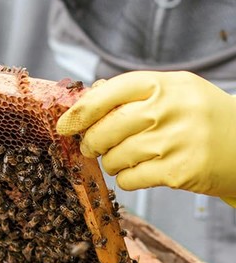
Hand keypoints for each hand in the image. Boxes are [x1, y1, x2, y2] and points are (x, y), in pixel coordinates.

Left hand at [56, 71, 235, 206]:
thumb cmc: (200, 116)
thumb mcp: (173, 90)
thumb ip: (131, 92)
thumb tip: (83, 99)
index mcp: (163, 84)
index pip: (107, 94)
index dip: (79, 112)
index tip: (63, 125)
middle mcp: (170, 109)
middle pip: (105, 129)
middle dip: (90, 142)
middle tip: (89, 147)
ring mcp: (176, 141)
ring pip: (115, 156)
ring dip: (110, 162)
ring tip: (120, 158)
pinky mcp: (180, 171)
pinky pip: (130, 178)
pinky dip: (126, 179)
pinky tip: (137, 172)